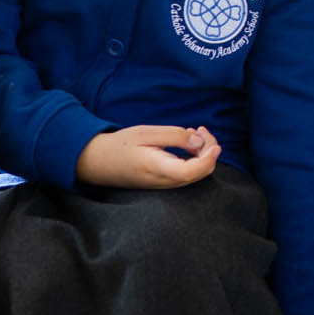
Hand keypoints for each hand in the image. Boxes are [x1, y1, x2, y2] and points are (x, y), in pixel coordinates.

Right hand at [77, 125, 219, 188]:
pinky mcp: (164, 183)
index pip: (191, 171)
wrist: (98, 162)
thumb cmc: (120, 145)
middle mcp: (163, 181)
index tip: (215, 145)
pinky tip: (188, 143)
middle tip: (201, 129)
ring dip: (202, 153)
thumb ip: (174, 136)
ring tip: (194, 132)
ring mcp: (164, 185)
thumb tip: (199, 142)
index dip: (208, 159)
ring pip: (195, 174)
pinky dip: (194, 159)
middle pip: (199, 173)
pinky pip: (187, 174)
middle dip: (208, 150)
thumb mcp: (145, 133)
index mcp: (157, 168)